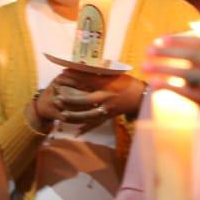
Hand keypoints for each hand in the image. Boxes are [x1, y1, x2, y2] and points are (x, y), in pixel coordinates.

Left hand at [30, 70, 145, 132]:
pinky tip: (76, 132)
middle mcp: (107, 96)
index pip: (87, 79)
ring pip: (88, 115)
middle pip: (85, 99)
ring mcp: (108, 108)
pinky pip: (96, 124)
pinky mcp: (109, 116)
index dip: (74, 77)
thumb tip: (82, 67)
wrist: (142, 97)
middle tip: (57, 98)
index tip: (62, 74)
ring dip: (74, 116)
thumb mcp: (115, 74)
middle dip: (70, 99)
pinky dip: (86, 128)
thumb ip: (100, 72)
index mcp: (108, 83)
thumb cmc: (128, 82)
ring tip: (62, 115)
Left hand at [143, 36, 199, 144]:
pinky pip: (186, 92)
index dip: (182, 40)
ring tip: (145, 65)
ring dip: (163, 68)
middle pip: (194, 55)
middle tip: (150, 48)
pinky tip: (154, 84)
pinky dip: (169, 87)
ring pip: (187, 73)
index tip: (163, 38)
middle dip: (169, 51)